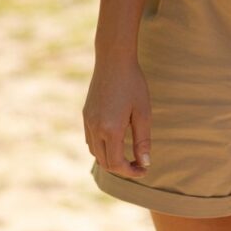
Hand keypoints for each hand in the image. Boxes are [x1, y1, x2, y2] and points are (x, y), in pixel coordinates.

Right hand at [83, 57, 151, 177]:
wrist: (113, 59)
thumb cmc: (133, 83)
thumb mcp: (143, 112)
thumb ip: (143, 140)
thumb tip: (145, 163)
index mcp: (110, 129)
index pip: (117, 164)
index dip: (131, 171)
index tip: (144, 169)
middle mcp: (95, 128)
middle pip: (104, 162)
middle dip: (121, 168)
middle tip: (139, 164)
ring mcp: (87, 121)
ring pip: (95, 152)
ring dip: (110, 159)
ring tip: (127, 155)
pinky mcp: (85, 114)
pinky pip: (90, 140)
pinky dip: (101, 147)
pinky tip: (114, 141)